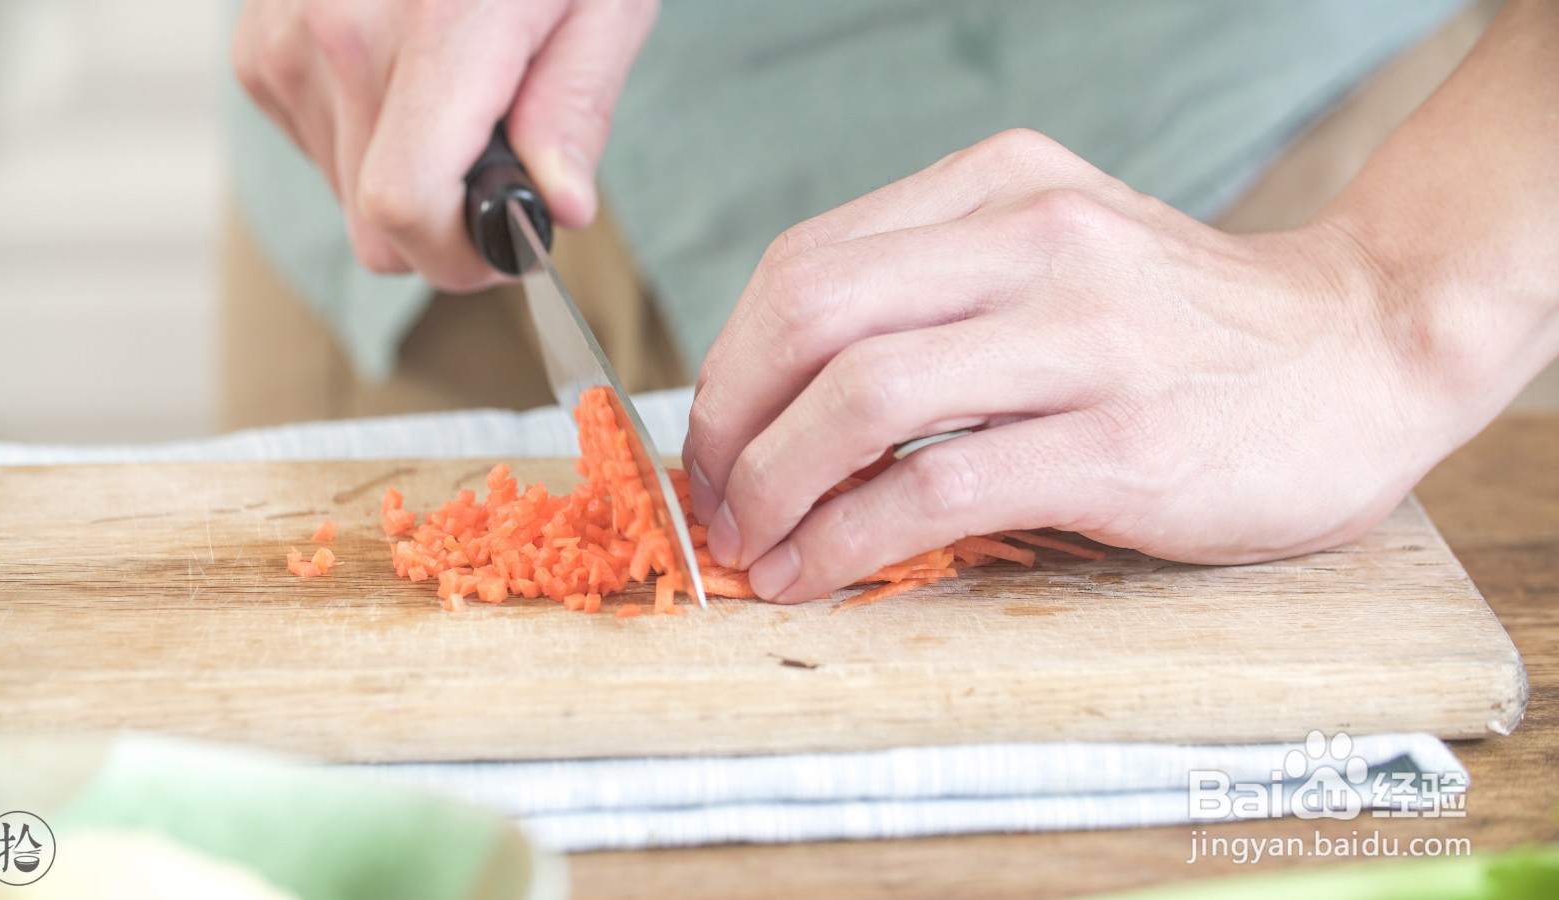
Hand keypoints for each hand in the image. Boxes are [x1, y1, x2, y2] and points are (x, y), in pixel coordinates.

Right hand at [232, 0, 656, 289]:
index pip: (404, 206)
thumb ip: (577, 108)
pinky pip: (317, 149)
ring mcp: (286, 40)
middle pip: (375, 227)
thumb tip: (558, 207)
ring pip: (346, 198)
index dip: (461, 254)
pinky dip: (369, 139)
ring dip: (410, 178)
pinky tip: (407, 78)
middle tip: (505, 170)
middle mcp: (340, 34)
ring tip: (457, 96)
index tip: (511, 240)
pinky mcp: (259, 47)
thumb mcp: (605, 5)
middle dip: (448, 227)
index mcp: (438, 29)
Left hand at [683, 129, 1453, 602]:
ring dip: (775, 484)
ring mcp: (1084, 337)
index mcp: (1005, 184)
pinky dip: (850, 538)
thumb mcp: (1062, 254)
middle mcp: (1038, 240)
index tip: (713, 438)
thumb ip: (940, 294)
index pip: (810, 262)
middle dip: (728, 421)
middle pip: (810, 313)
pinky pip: (939, 486)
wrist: (1369, 350)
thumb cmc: (1193, 324)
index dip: (731, 363)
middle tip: (714, 498)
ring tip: (755, 545)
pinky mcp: (1121, 441)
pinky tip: (821, 570)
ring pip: (862, 395)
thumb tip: (788, 399)